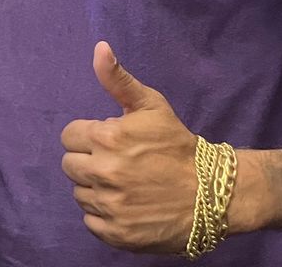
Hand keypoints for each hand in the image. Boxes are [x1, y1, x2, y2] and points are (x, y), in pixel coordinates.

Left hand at [59, 41, 198, 252]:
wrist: (212, 194)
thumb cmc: (177, 145)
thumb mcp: (151, 106)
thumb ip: (118, 79)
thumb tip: (99, 48)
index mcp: (107, 137)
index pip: (69, 136)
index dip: (87, 137)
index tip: (109, 142)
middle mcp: (104, 172)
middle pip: (70, 165)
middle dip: (88, 161)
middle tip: (117, 165)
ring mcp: (110, 206)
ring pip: (80, 194)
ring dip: (96, 189)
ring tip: (125, 186)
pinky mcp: (117, 234)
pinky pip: (91, 222)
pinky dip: (104, 216)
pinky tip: (127, 207)